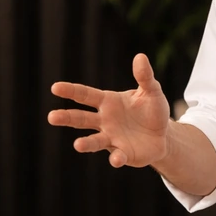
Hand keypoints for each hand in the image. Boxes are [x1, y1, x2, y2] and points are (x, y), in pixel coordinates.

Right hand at [48, 53, 170, 167]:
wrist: (163, 135)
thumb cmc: (152, 110)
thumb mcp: (151, 91)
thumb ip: (145, 76)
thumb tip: (140, 56)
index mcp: (108, 102)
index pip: (86, 95)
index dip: (71, 91)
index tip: (55, 87)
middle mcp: (104, 121)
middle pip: (81, 119)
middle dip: (66, 118)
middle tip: (52, 117)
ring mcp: (112, 138)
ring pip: (94, 141)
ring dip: (86, 143)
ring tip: (77, 145)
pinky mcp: (123, 154)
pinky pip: (117, 156)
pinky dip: (116, 158)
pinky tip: (116, 159)